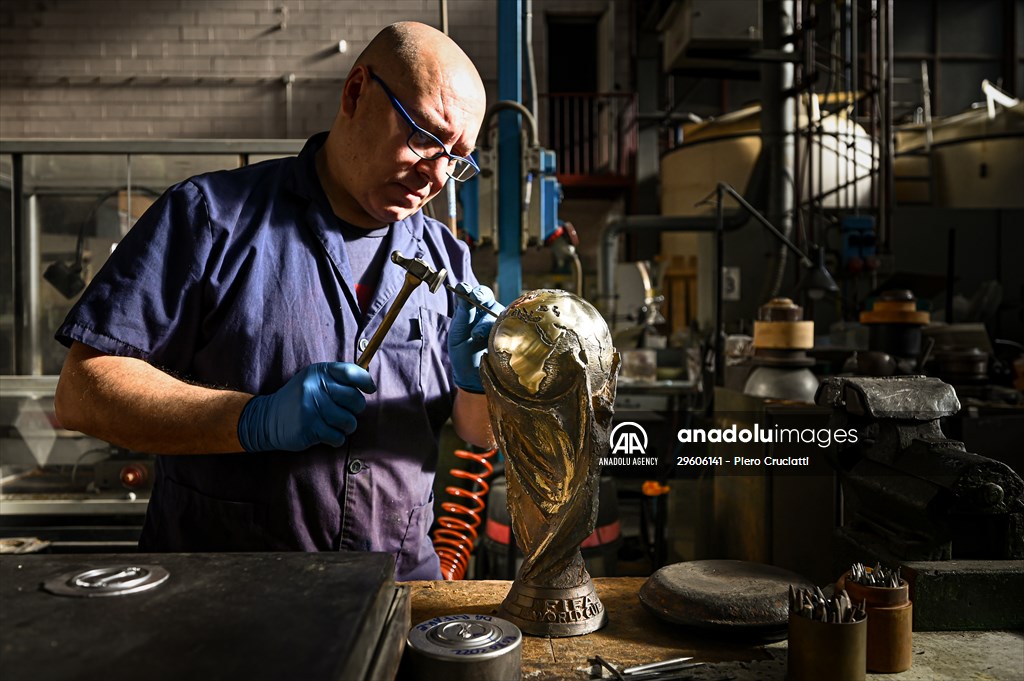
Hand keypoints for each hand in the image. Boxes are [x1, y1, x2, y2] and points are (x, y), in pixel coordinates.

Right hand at [238, 362, 375, 451]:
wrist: (267, 419)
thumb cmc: (299, 399)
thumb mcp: (313, 380)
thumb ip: (337, 378)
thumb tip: (369, 383)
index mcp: (319, 372)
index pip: (352, 373)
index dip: (365, 382)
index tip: (369, 389)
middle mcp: (315, 387)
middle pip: (356, 400)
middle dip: (355, 409)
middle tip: (344, 412)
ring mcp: (312, 407)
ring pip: (349, 421)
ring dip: (346, 427)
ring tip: (334, 425)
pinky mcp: (309, 428)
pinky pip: (338, 437)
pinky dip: (336, 438)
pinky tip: (325, 434)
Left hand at [448, 283, 503, 392]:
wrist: (474, 378)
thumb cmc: (463, 355)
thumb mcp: (457, 335)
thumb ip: (462, 315)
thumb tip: (463, 292)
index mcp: (472, 311)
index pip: (472, 294)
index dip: (468, 289)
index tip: (463, 289)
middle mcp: (487, 314)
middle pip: (487, 297)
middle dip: (481, 294)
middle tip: (475, 297)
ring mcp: (500, 323)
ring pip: (495, 313)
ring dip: (484, 322)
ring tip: (476, 336)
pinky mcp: (511, 334)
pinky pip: (508, 326)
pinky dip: (499, 331)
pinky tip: (493, 340)